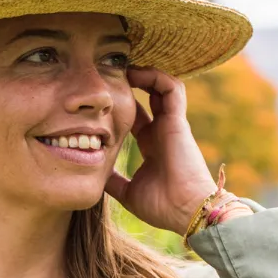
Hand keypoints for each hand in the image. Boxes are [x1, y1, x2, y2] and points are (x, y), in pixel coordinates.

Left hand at [104, 66, 218, 235]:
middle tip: (110, 73)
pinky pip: (171, 88)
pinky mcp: (178, 121)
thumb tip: (91, 173)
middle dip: (131, 82)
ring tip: (124, 66)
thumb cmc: (162, 206)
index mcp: (151, 145)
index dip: (120, 104)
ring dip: (145, 73)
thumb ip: (112, 180)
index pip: (136, 116)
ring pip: (162, 86)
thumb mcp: (127, 192)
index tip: (101, 98)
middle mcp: (162, 131)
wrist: (186, 212)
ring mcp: (171, 124)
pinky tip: (137, 72)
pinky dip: (157, 76)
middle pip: (148, 96)